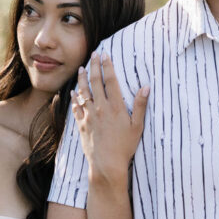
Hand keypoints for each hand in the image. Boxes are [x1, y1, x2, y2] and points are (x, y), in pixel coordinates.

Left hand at [72, 52, 148, 183]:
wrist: (107, 164)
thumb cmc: (125, 147)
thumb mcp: (137, 126)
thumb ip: (140, 105)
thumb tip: (146, 87)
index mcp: (116, 107)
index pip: (110, 81)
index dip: (107, 66)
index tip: (105, 55)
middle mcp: (100, 108)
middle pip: (95, 82)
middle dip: (94, 66)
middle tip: (93, 55)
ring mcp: (89, 116)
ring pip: (83, 92)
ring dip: (82, 79)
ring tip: (82, 69)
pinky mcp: (82, 125)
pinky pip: (76, 108)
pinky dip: (74, 98)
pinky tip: (73, 92)